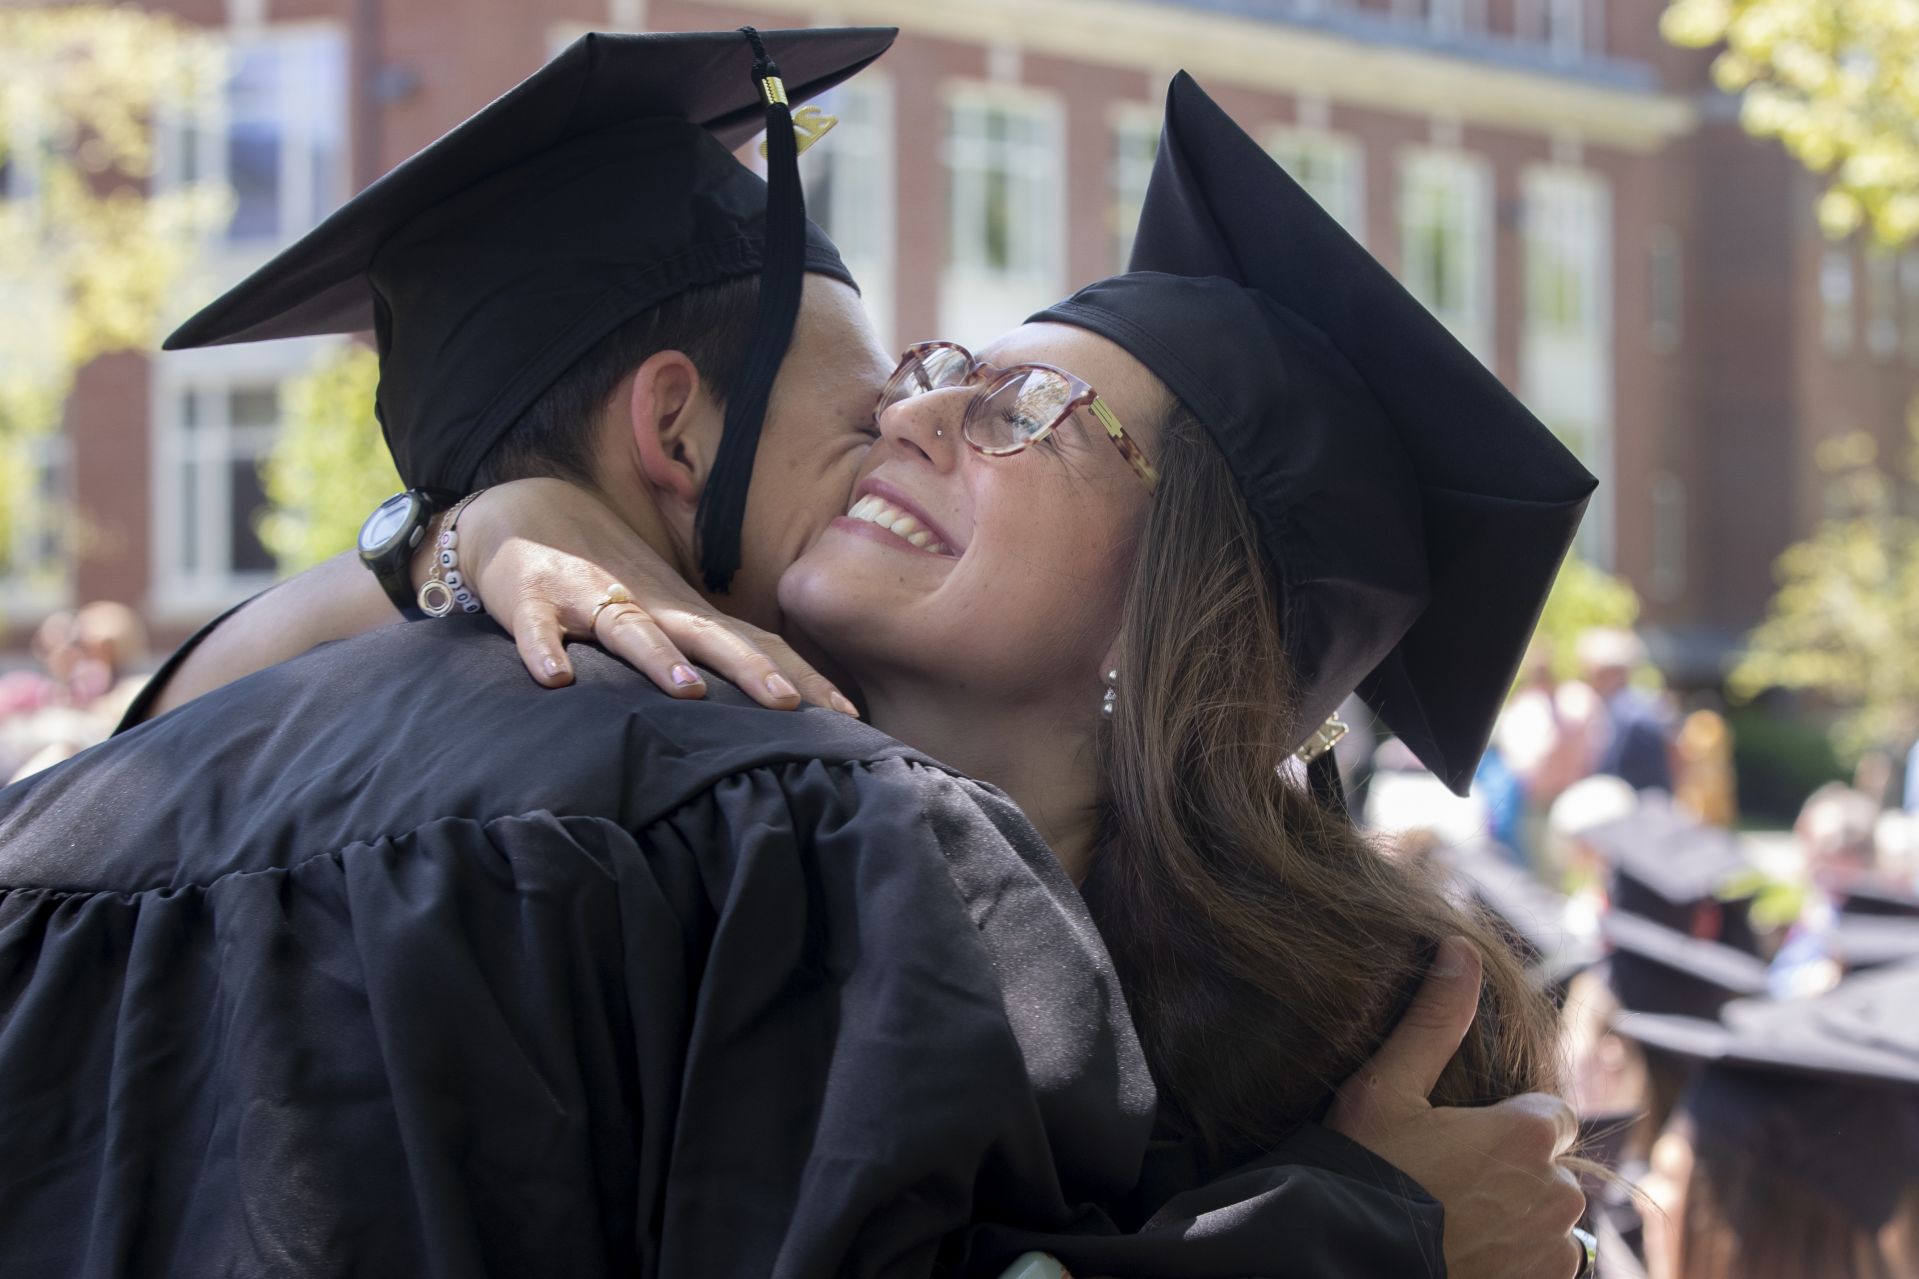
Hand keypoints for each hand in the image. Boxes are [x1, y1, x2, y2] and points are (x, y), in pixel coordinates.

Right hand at [446, 478, 857, 713]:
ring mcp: (589, 599)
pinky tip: (556, 679)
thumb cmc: (605, 575)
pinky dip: (545, 651)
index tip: (849, 713)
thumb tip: (773, 707)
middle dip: (751, 669)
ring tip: (689, 691)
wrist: (523, 509)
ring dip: (658, 658)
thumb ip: (706, 654)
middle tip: (793, 705)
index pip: (756, 643)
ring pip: (629, 629)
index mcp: (684, 613)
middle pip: (708, 636)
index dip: (802, 676)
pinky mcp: (531, 602)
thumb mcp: (663, 613)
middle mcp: (647, 604)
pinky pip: (538, 630)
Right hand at [1326, 937, 1586, 1278]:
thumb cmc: (1366, 1172)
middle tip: (1448, 1177)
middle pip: (1548, 1165)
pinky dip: (1517, 1254)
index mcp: (1529, 1132)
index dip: (1509, 1119)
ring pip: (1548, 1215)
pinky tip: (1469, 1246)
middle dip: (1512, 1167)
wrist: (1352, 1260)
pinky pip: (1546, 1261)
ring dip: (1517, 1212)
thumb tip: (1461, 948)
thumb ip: (1435, 1020)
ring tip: (1454, 1215)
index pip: (1551, 1113)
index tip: (1464, 1134)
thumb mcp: (1387, 1088)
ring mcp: (1554, 1247)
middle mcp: (1557, 1191)